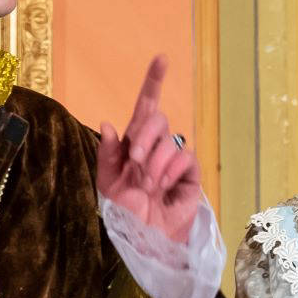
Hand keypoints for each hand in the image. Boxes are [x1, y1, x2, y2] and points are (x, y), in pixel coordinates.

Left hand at [98, 55, 201, 244]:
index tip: (161, 59)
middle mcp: (156, 146)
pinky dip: (170, 170)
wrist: (142, 238)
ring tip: (147, 185)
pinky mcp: (190, 174)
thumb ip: (107, 153)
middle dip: (144, 137)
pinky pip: (184, 157)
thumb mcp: (107, 181)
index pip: (146, 106)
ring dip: (154, 162)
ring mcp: (174, 159)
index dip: (154, 82)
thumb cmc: (124, 212)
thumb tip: (108, 123)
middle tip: (135, 162)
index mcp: (134, 142)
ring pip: (170, 139)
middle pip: (157, 119)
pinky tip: (163, 186)